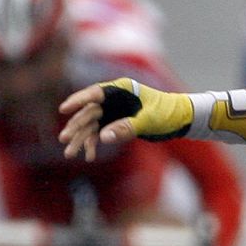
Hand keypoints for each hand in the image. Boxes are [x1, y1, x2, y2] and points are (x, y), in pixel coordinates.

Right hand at [58, 78, 192, 160]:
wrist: (181, 119)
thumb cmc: (167, 113)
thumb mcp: (149, 120)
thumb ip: (126, 128)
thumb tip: (103, 137)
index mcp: (121, 89)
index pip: (95, 93)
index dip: (78, 100)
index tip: (64, 109)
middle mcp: (114, 99)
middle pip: (89, 112)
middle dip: (76, 126)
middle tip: (64, 139)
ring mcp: (113, 112)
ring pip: (92, 125)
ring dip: (81, 139)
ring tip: (69, 153)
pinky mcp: (116, 123)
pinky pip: (100, 134)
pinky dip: (94, 144)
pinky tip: (88, 156)